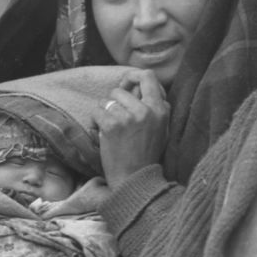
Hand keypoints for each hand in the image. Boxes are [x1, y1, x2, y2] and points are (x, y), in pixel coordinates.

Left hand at [97, 68, 168, 186]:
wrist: (134, 179)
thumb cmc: (146, 155)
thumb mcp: (162, 129)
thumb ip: (157, 107)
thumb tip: (147, 86)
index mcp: (160, 109)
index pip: (148, 76)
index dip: (133, 77)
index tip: (126, 86)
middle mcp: (145, 110)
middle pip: (119, 90)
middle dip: (113, 102)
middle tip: (115, 117)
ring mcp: (127, 117)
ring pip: (106, 101)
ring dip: (104, 113)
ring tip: (111, 129)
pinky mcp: (111, 125)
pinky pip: (96, 111)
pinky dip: (95, 122)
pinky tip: (102, 134)